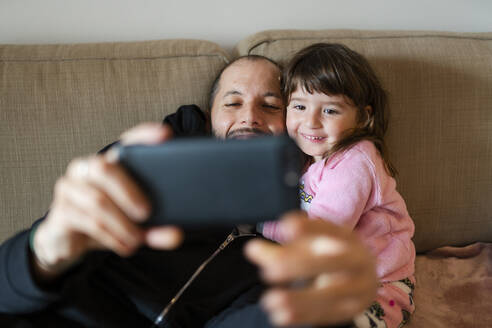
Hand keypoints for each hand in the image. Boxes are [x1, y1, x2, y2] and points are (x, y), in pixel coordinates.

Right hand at [32, 123, 182, 278]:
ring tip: (138, 240)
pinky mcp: (60, 211)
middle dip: (128, 190)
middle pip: (104, 167)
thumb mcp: (133, 224)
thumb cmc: (106, 222)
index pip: (126, 142)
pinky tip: (125, 246)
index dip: (144, 136)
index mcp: (109, 163)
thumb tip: (176, 236)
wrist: (67, 242)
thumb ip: (154, 227)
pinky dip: (112, 236)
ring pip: (98, 202)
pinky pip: (89, 222)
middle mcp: (86, 168)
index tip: (165, 135)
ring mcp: (70, 187)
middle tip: (147, 212)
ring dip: (122, 224)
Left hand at [245, 211, 376, 326]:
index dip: (308, 227)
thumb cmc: (327, 256)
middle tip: (268, 272)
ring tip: (269, 300)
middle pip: (334, 260)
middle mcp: (356, 259)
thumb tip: (252, 250)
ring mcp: (358, 286)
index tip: (285, 227)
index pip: (327, 228)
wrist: (362, 277)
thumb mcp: (306, 247)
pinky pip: (328, 314)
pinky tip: (279, 316)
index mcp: (344, 236)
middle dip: (301, 264)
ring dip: (299, 299)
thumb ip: (280, 249)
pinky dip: (303, 316)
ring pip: (332, 293)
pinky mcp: (353, 309)